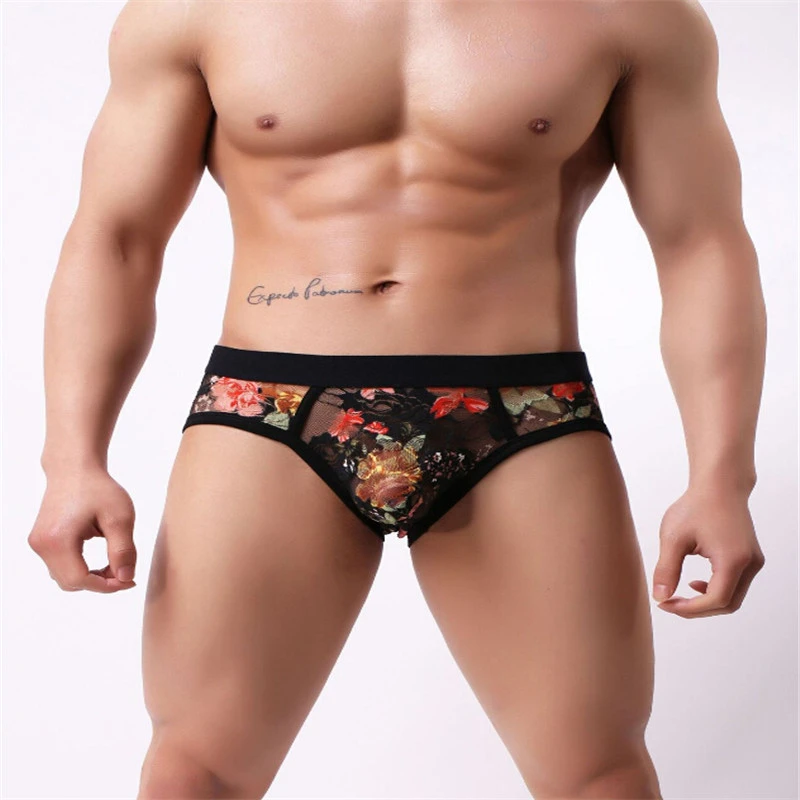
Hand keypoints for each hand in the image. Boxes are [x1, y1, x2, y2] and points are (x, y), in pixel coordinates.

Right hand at [28, 467, 137, 592]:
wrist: (74, 468)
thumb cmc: (99, 489)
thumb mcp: (120, 518)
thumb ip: (123, 550)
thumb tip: (126, 579)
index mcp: (58, 540)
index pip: (80, 580)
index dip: (107, 586)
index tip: (130, 580)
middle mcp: (42, 545)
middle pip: (71, 583)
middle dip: (100, 583)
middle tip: (125, 572)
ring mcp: (38, 543)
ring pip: (64, 577)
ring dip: (90, 577)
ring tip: (115, 562)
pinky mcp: (42, 541)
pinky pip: (61, 566)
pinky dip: (81, 568)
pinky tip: (102, 557)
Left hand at [652, 485, 764, 616]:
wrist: (719, 485)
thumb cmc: (696, 506)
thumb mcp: (674, 538)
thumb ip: (666, 570)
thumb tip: (660, 598)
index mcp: (733, 560)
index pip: (716, 600)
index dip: (689, 609)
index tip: (665, 604)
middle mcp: (750, 564)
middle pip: (728, 604)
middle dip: (697, 609)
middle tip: (669, 603)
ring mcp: (754, 561)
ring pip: (733, 597)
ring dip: (706, 602)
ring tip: (679, 595)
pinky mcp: (750, 558)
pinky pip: (735, 585)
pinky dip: (716, 591)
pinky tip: (696, 583)